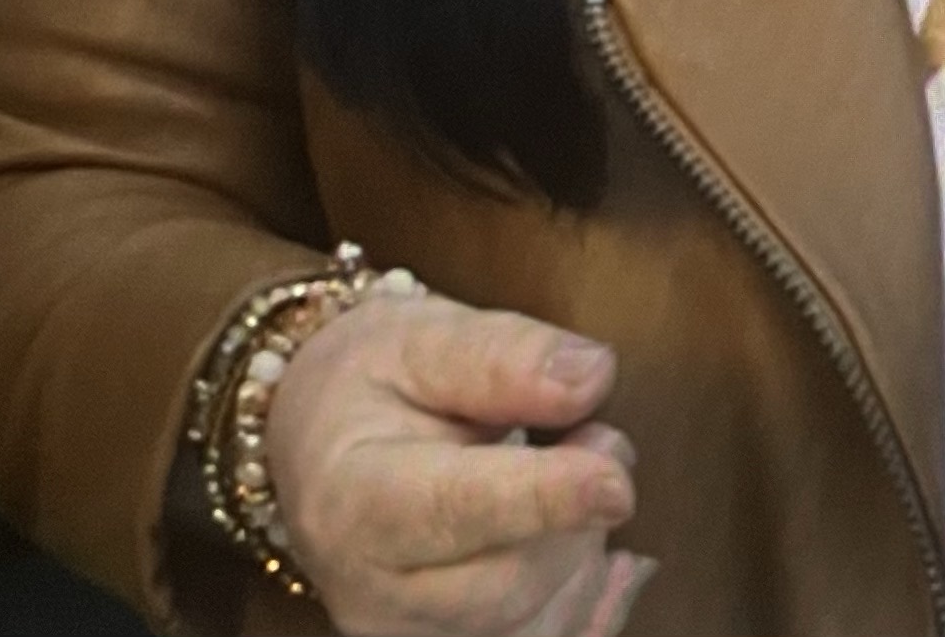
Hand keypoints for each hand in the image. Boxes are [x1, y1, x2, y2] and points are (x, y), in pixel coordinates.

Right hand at [264, 288, 655, 635]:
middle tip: (605, 438)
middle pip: (503, 585)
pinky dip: (594, 609)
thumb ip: (503, 355)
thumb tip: (592, 377)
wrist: (322, 442)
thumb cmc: (371, 380)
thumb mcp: (422, 337)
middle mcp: (370, 592)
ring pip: (528, 628)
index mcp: (354, 498)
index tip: (617, 482)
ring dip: (586, 558)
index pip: (454, 510)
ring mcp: (404, 635)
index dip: (543, 500)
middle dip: (576, 518)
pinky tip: (621, 562)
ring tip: (589, 478)